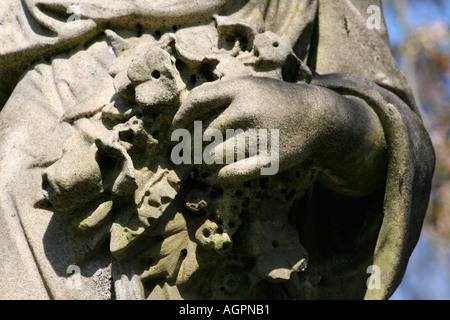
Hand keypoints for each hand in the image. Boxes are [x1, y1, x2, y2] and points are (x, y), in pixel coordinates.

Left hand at [172, 77, 386, 194]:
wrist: (317, 116)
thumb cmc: (273, 102)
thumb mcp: (249, 86)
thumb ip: (219, 95)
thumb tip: (180, 119)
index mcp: (240, 89)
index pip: (196, 101)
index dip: (179, 119)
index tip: (174, 132)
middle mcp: (248, 110)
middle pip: (202, 135)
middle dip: (192, 148)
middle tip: (191, 154)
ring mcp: (261, 135)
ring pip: (214, 157)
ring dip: (205, 164)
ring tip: (206, 163)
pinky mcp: (271, 159)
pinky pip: (233, 174)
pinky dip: (221, 177)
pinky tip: (221, 175)